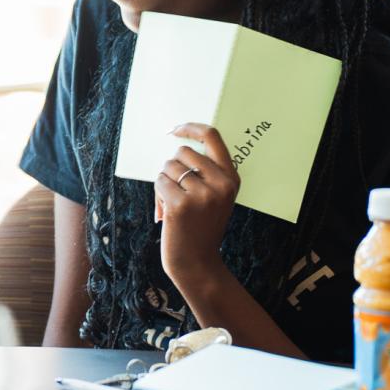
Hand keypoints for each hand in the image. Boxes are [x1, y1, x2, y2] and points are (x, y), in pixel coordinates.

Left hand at [154, 123, 238, 288]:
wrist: (197, 262)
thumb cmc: (200, 225)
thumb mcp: (215, 196)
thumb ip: (206, 171)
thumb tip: (178, 140)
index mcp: (231, 178)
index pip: (212, 136)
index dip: (191, 127)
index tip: (176, 129)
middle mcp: (220, 184)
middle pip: (183, 152)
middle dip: (174, 167)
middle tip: (179, 191)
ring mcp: (201, 195)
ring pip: (168, 167)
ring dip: (166, 183)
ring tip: (176, 204)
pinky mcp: (180, 204)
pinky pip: (160, 182)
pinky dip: (158, 195)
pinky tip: (168, 213)